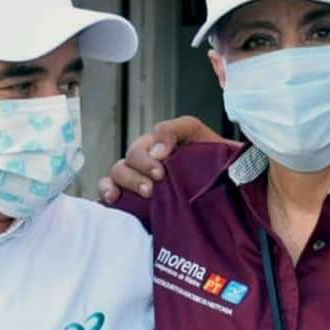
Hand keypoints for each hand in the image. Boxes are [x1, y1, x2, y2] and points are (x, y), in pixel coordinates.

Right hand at [98, 116, 232, 201]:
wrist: (223, 192)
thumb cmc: (213, 165)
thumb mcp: (200, 138)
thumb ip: (178, 131)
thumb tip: (157, 150)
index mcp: (166, 142)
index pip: (157, 134)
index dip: (159, 143)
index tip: (165, 164)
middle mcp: (149, 157)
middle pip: (133, 155)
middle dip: (143, 166)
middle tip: (158, 180)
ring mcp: (139, 177)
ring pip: (119, 171)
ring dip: (128, 179)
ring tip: (146, 192)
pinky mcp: (131, 198)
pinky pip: (109, 188)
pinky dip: (106, 190)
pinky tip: (113, 197)